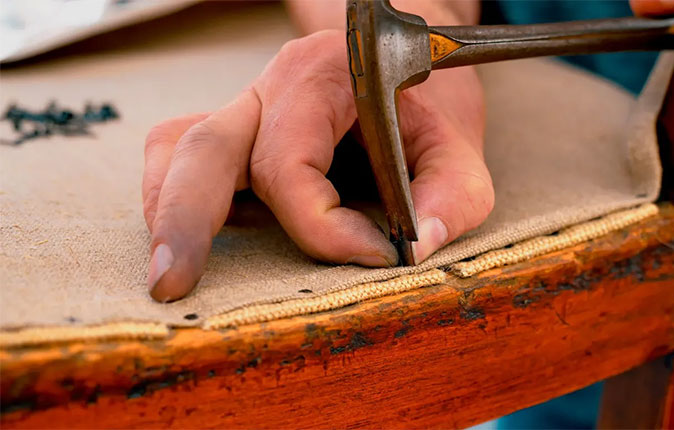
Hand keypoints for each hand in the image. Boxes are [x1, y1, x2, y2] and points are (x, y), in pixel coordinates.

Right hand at [142, 30, 491, 301]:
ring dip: (169, 210)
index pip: (291, 161)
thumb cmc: (428, 106)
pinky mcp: (239, 129)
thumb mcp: (460, 147)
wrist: (407, 64)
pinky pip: (181, 151)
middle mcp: (274, 87)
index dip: (321, 224)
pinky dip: (173, 195)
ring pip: (179, 147)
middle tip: (172, 284)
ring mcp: (248, 106)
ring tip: (168, 272)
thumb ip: (451, 196)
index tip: (373, 255)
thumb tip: (413, 250)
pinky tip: (184, 237)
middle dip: (188, 219)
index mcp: (325, 76)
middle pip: (208, 147)